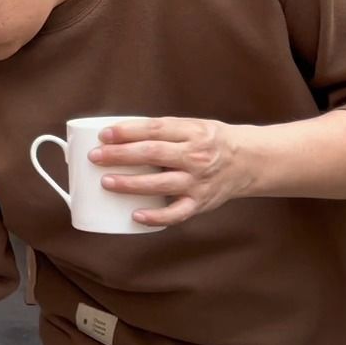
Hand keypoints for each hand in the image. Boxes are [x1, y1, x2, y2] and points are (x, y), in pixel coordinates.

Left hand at [88, 118, 256, 226]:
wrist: (249, 162)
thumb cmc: (212, 142)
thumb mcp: (193, 126)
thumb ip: (163, 129)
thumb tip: (120, 133)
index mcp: (192, 133)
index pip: (155, 129)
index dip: (127, 131)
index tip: (104, 135)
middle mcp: (195, 157)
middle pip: (152, 154)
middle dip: (120, 156)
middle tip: (96, 157)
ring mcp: (197, 182)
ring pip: (159, 184)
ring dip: (130, 184)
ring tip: (106, 182)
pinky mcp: (200, 203)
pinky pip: (176, 214)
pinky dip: (156, 218)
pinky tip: (135, 216)